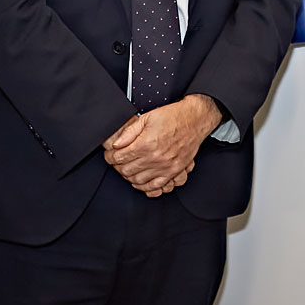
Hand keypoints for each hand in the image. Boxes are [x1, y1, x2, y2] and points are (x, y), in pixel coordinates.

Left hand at [102, 95, 221, 196]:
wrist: (195, 120)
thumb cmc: (173, 116)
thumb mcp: (147, 117)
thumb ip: (129, 132)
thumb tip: (116, 144)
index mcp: (146, 143)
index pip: (119, 157)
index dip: (110, 156)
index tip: (109, 155)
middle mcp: (155, 158)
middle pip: (126, 170)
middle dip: (118, 167)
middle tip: (117, 162)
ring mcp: (165, 166)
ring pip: (138, 180)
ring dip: (129, 177)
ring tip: (127, 169)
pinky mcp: (174, 171)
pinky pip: (156, 186)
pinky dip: (145, 187)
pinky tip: (140, 181)